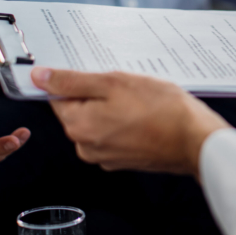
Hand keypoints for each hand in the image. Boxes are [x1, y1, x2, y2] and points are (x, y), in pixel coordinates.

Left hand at [31, 68, 230, 176]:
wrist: (195, 140)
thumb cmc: (162, 110)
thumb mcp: (115, 83)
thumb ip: (73, 81)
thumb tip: (40, 78)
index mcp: (78, 126)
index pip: (59, 97)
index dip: (78, 81)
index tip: (98, 74)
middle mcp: (86, 147)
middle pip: (80, 110)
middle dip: (100, 94)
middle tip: (126, 85)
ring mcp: (106, 156)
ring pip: (100, 121)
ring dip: (115, 108)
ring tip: (141, 100)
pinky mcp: (125, 160)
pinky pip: (116, 134)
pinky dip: (126, 122)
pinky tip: (146, 114)